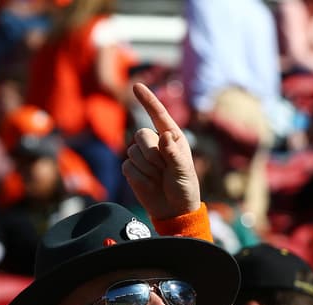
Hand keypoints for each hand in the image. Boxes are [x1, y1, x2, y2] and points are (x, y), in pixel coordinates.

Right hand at [123, 82, 200, 219]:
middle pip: (141, 134)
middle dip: (152, 154)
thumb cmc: (184, 188)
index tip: (137, 86)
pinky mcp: (132, 168)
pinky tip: (150, 184)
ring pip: (133, 151)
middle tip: (165, 170)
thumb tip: (164, 136)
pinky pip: (128, 166)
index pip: (158, 114)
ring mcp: (142, 155)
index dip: (148, 100)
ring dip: (147, 168)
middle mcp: (155, 143)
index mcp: (172, 138)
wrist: (174, 210)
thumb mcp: (184, 172)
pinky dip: (139, 177)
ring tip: (159, 178)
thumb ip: (174, 154)